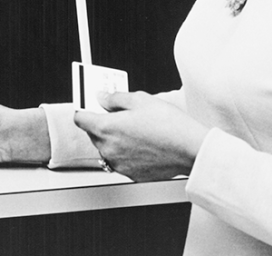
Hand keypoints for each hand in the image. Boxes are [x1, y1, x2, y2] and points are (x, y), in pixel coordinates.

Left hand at [73, 91, 208, 181]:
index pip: (80, 118)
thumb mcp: (140, 99)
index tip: (90, 105)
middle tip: (118, 113)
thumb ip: (115, 97)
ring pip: (106, 148)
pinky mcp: (132, 174)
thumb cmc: (169, 125)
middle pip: (93, 133)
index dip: (84, 109)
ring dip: (113, 138)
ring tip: (134, 129)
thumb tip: (102, 96)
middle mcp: (109, 149)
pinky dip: (125, 152)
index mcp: (106, 128)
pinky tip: (141, 143)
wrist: (191, 150)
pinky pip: (120, 160)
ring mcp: (119, 164)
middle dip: (101, 122)